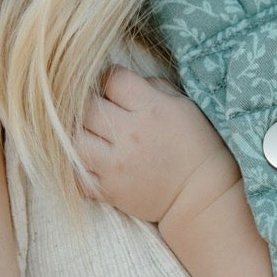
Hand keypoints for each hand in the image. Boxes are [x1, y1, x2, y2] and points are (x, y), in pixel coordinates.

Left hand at [74, 64, 234, 224]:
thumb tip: (123, 81)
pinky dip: (80, 166)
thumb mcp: (184, 107)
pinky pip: (76, 174)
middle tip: (101, 111)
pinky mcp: (108, 190)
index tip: (114, 87)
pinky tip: (94, 161)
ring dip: (81, 134)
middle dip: (91, 104)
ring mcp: (116, 164)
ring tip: (93, 136)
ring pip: (74, 139)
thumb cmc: (196, 147)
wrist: (201, 197)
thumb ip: (153, 87)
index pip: (112, 79)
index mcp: (152, 108)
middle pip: (87, 106)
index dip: (110, 79)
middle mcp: (130, 134)